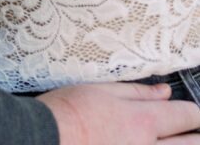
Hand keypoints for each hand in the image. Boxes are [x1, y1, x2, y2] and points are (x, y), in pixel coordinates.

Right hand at [38, 81, 199, 143]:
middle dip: (195, 136)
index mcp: (141, 121)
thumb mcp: (101, 90)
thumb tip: (164, 92)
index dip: (194, 113)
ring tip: (175, 140)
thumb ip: (137, 92)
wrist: (45, 139)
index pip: (184, 116)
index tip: (193, 114)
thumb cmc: (68, 111)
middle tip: (193, 132)